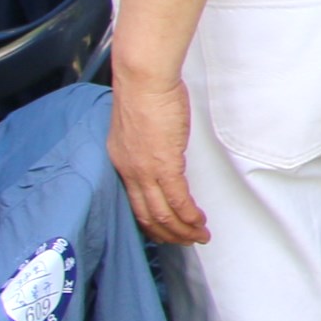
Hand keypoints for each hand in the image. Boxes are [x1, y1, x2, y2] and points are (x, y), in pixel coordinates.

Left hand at [107, 65, 208, 246]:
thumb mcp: (140, 124)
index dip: (151, 221)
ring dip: (182, 229)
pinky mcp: (165, 165)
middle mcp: (130, 171)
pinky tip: (199, 222)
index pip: (134, 202)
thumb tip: (162, 147)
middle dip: (168, 233)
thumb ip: (147, 142)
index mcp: (121, 161)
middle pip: (147, 215)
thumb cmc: (144, 91)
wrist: (144, 79)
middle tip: (185, 241)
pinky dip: (189, 216)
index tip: (165, 230)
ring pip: (162, 213)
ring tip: (198, 236)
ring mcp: (146, 171)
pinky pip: (178, 201)